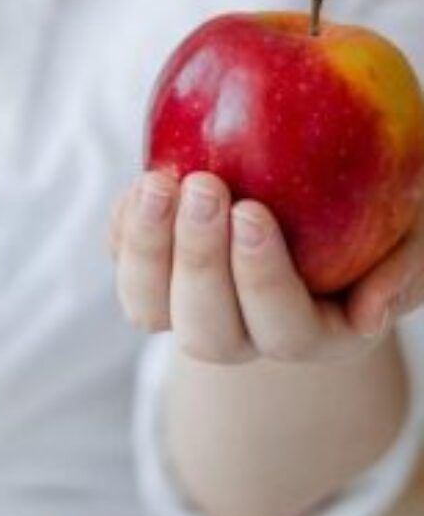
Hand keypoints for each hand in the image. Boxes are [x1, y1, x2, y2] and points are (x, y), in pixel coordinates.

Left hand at [109, 170, 423, 364]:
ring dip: (148, 248)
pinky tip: (145, 182)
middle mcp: (242, 333)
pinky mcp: (151, 270)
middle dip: (200, 258)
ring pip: (149, 308)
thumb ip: (408, 265)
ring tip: (158, 183)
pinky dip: (124, 227)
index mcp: (311, 333)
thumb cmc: (373, 216)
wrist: (306, 197)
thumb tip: (372, 308)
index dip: (262, 278)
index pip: (283, 326)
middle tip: (205, 186)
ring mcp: (188, 306)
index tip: (252, 211)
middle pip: (208, 330)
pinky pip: (121, 261)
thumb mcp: (411, 233)